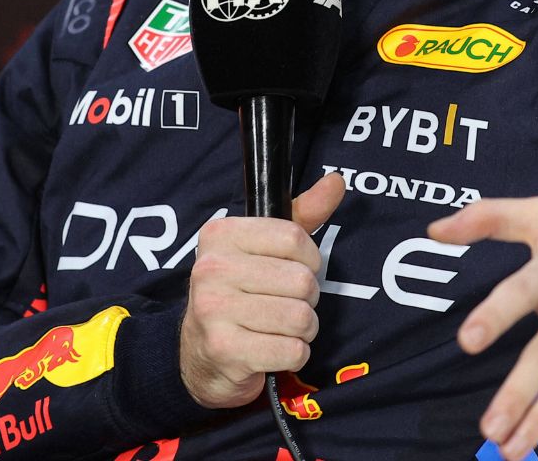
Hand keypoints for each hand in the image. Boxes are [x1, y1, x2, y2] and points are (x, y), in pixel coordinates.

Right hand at [179, 173, 345, 407]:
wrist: (200, 356)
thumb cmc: (241, 294)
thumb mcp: (266, 249)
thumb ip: (302, 215)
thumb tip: (336, 181)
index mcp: (221, 234)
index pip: (295, 238)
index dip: (309, 259)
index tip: (296, 269)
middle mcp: (211, 268)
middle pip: (302, 280)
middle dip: (308, 300)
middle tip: (285, 305)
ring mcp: (214, 310)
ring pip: (300, 317)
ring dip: (303, 330)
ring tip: (282, 329)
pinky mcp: (225, 350)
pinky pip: (292, 351)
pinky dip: (294, 355)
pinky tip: (274, 351)